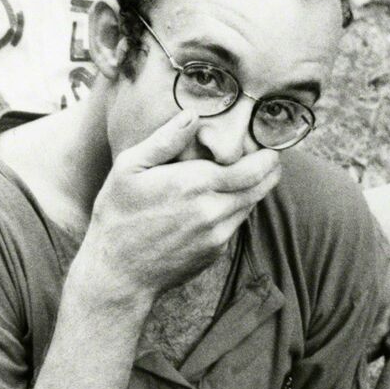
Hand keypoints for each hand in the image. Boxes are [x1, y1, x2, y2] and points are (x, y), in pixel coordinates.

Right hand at [80, 113, 280, 304]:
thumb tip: (193, 116)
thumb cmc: (117, 215)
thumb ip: (165, 140)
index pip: (253, 168)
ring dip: (253, 190)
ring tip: (248, 176)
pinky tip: (219, 202)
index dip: (268, 156)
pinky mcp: (214, 252)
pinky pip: (234, 225)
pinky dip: (234, 211)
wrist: (118, 273)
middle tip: (272, 158)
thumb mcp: (129, 168)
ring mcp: (216, 235)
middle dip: (270, 171)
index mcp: (194, 183)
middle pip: (260, 187)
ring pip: (249, 206)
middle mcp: (212, 210)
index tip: (271, 147)